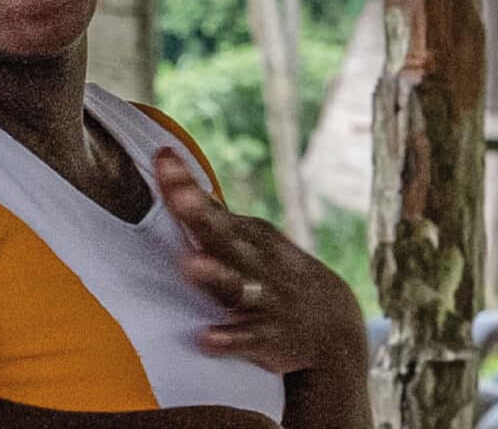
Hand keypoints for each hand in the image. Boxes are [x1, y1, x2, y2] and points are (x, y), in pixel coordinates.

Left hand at [155, 149, 366, 375]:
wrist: (335, 325)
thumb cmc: (279, 276)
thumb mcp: (256, 242)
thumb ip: (215, 217)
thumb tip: (176, 179)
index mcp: (250, 237)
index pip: (212, 208)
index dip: (186, 186)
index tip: (162, 158)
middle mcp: (257, 264)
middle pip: (225, 238)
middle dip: (202, 218)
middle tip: (179, 196)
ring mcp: (265, 300)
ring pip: (237, 285)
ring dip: (216, 275)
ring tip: (192, 264)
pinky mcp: (270, 338)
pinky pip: (248, 339)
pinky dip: (230, 339)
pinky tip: (206, 338)